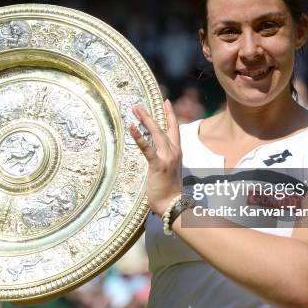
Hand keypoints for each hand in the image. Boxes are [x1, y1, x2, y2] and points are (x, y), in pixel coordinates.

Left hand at [129, 99, 181, 215]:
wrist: (172, 204)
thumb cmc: (168, 190)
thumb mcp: (168, 170)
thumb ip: (164, 159)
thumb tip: (156, 153)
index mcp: (176, 152)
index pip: (174, 129)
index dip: (170, 115)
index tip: (166, 102)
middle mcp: (174, 152)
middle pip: (163, 127)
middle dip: (150, 115)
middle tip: (137, 105)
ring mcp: (167, 157)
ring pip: (156, 133)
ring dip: (146, 119)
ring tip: (135, 110)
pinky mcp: (158, 164)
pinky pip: (148, 148)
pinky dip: (139, 137)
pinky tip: (132, 128)